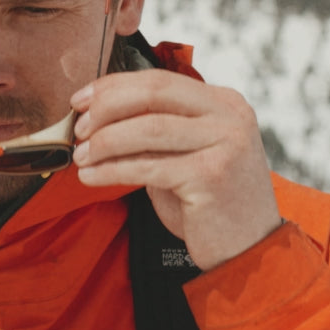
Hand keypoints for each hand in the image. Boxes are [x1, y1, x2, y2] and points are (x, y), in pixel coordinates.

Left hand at [71, 70, 280, 270]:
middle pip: (153, 93)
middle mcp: (228, 116)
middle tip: (79, 128)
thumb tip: (96, 114)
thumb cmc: (208, 201)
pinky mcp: (212, 176)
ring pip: (148, 128)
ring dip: (106, 141)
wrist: (250, 249)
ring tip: (81, 156)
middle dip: (107, 107)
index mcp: (222, 101)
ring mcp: (225, 143)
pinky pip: (148, 166)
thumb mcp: (186, 153)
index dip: (113, 86)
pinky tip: (91, 177)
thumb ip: (155, 128)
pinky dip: (112, 170)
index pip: (158, 80)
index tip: (81, 99)